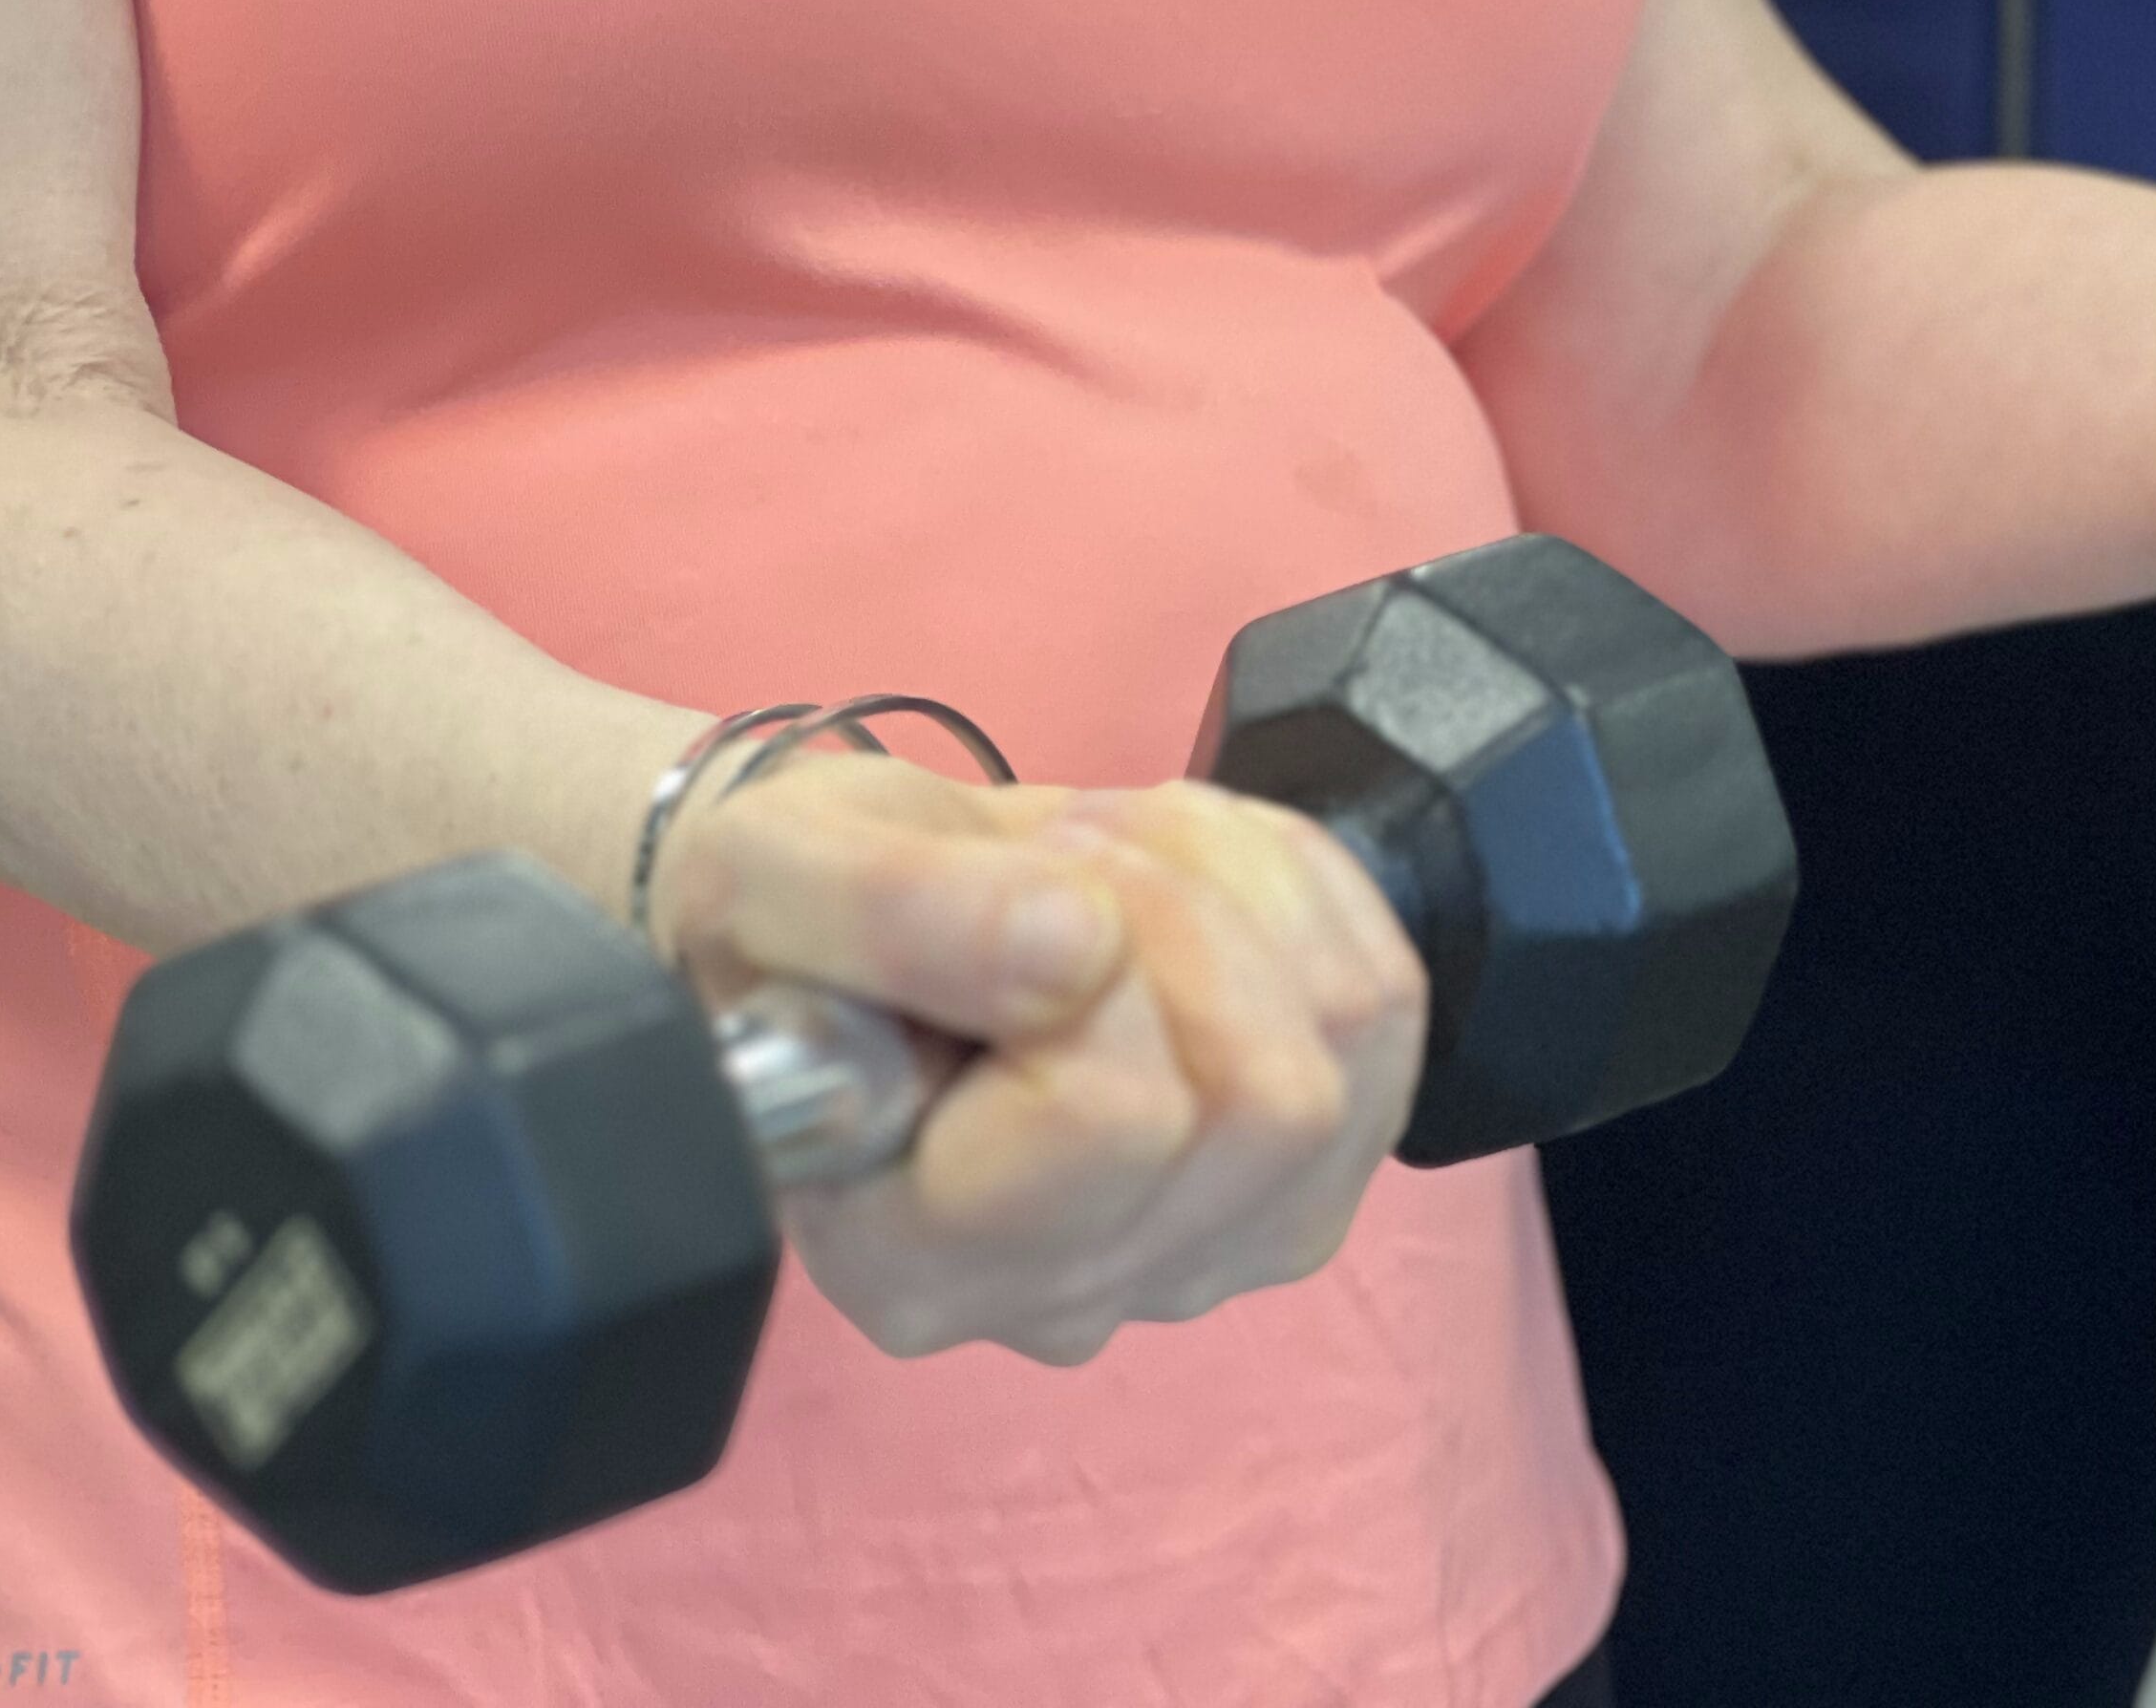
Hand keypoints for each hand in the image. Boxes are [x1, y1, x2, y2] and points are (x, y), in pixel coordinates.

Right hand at [654, 754, 1426, 1363]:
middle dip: (1175, 907)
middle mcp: (1071, 1300)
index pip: (1114, 1119)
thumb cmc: (788, 926)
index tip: (999, 897)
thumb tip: (1072, 950)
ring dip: (1238, 886)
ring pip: (1344, 1045)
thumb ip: (889, 914)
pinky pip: (1388, 1012)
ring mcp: (1208, 1255)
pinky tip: (1193, 882)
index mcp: (914, 1260)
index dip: (1086, 963)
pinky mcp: (1303, 1182)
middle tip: (1053, 855)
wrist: (850, 935)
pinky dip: (1307, 898)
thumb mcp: (767, 874)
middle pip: (1260, 1094)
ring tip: (1107, 861)